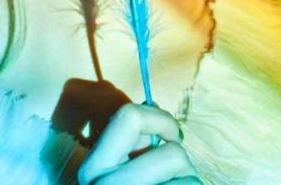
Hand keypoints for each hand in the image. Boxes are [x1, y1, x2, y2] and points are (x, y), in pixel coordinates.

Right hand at [77, 102, 201, 184]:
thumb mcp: (121, 174)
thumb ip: (131, 147)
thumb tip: (151, 104)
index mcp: (93, 172)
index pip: (127, 117)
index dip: (159, 118)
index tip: (171, 135)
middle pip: (170, 152)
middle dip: (181, 165)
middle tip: (172, 177)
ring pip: (186, 176)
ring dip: (187, 184)